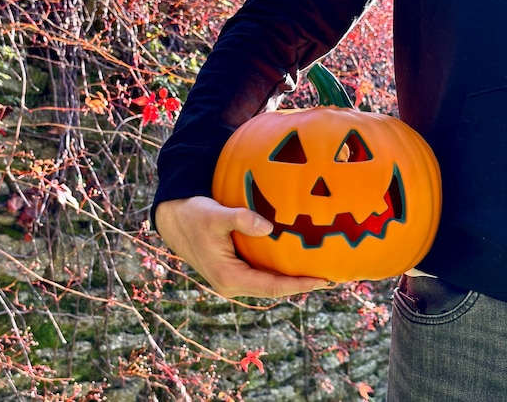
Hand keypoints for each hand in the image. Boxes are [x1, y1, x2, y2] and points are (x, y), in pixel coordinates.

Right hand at [155, 196, 330, 297]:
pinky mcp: (233, 271)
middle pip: (273, 290)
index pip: (272, 287)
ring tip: (319, 272)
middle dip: (301, 285)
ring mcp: (232, 280)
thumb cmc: (194, 215)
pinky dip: (279, 272)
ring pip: (268, 284)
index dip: (299, 285)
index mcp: (229, 277)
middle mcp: (231, 284)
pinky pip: (261, 275)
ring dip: (291, 280)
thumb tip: (268, 227)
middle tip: (332, 277)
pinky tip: (294, 261)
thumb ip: (241, 219)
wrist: (173, 220)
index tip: (324, 280)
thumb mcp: (216, 215)